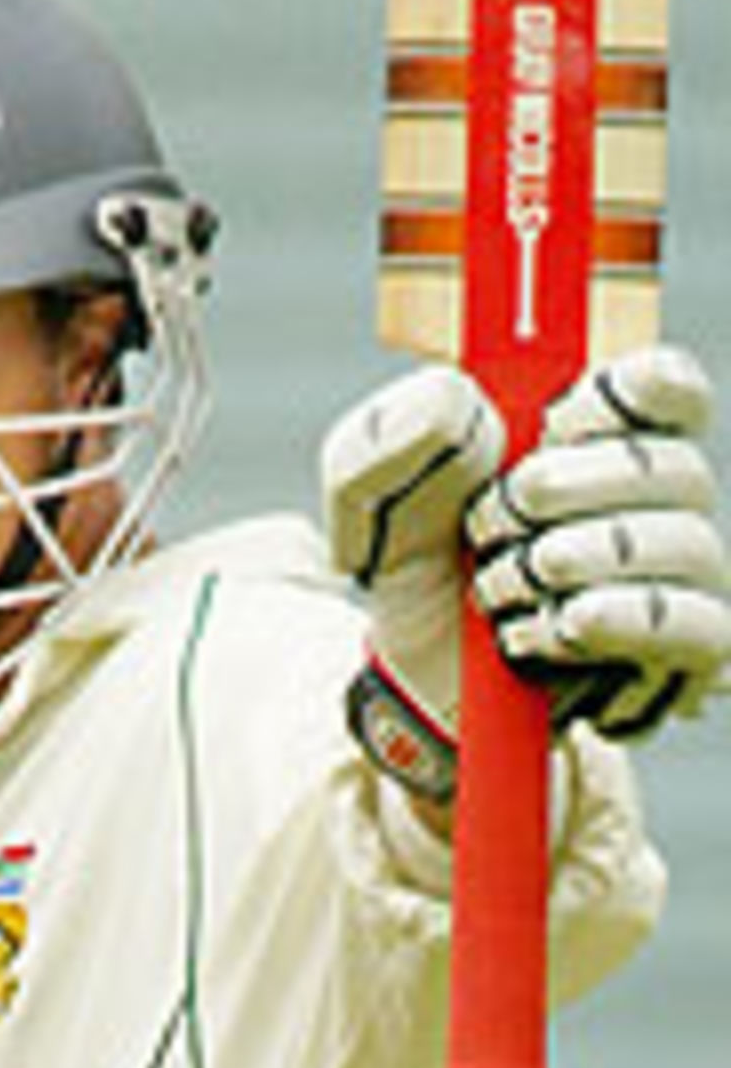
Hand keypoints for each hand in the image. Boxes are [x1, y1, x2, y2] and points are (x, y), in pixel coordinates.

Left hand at [322, 346, 730, 799]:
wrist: (407, 678)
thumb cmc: (415, 568)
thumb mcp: (371, 492)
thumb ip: (398, 433)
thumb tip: (462, 404)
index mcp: (599, 435)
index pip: (669, 388)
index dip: (632, 391)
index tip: (558, 416)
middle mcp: (657, 502)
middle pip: (677, 467)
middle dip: (568, 489)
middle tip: (486, 522)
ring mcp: (678, 580)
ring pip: (688, 545)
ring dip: (577, 559)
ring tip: (494, 586)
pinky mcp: (681, 656)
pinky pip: (697, 625)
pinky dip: (613, 619)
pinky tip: (544, 626)